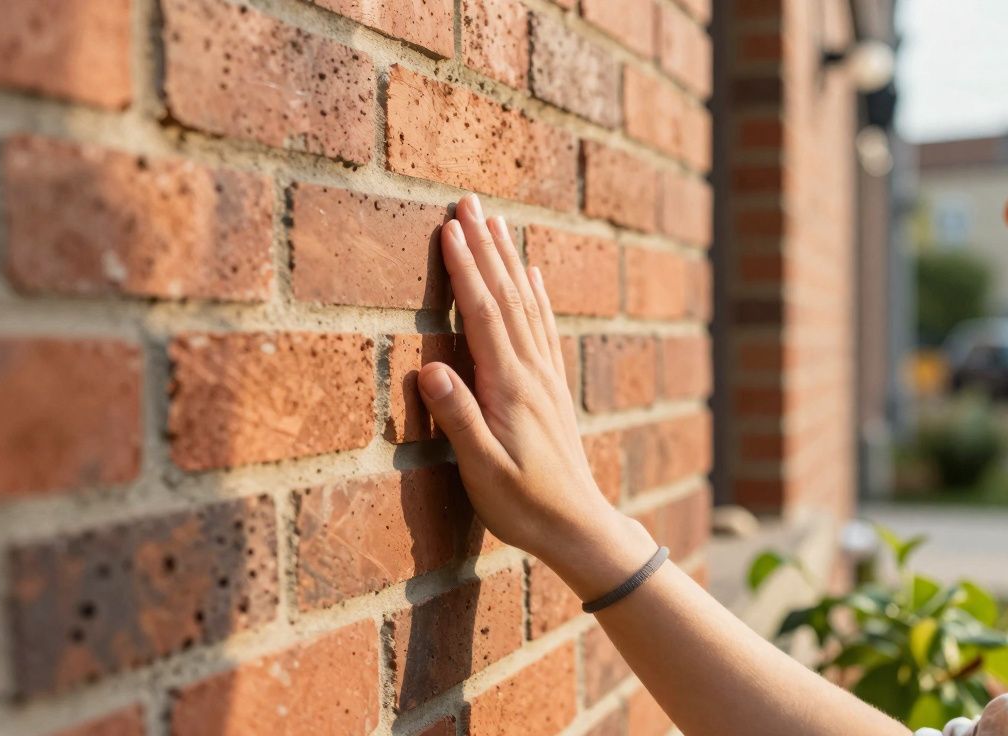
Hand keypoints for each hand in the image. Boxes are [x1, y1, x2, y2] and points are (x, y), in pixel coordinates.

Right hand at [417, 194, 654, 597]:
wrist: (578, 527)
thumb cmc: (523, 505)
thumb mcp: (481, 471)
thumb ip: (458, 419)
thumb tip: (429, 369)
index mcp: (508, 387)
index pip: (483, 315)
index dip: (465, 270)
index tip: (449, 229)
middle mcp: (531, 372)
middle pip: (507, 295)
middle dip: (485, 246)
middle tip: (468, 201)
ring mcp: (545, 377)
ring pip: (527, 303)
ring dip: (508, 259)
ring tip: (495, 221)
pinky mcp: (551, 388)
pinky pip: (544, 327)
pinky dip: (537, 294)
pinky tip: (534, 274)